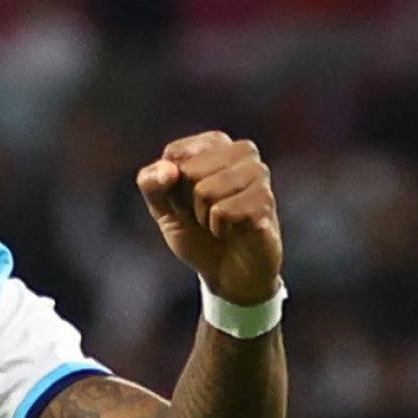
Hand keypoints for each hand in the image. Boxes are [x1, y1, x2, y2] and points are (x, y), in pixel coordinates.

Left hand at [137, 131, 282, 305]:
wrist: (228, 274)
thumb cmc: (196, 233)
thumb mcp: (162, 208)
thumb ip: (151, 182)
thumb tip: (168, 170)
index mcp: (216, 143)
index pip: (174, 153)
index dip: (170, 186)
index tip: (185, 199)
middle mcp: (242, 152)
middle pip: (189, 171)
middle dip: (187, 202)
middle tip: (204, 214)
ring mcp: (259, 175)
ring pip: (206, 190)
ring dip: (204, 217)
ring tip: (219, 223)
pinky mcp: (266, 202)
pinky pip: (223, 211)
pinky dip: (218, 229)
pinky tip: (232, 232)